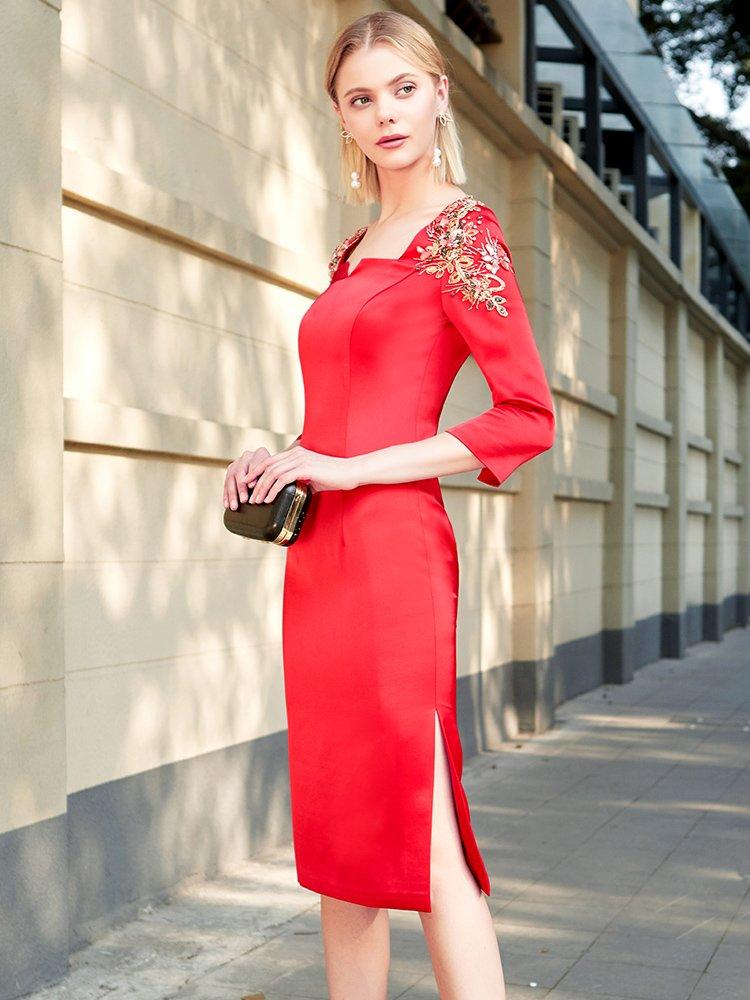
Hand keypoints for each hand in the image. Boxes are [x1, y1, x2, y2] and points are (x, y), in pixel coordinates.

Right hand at [224, 447, 272, 509]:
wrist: (269, 470)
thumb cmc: (274, 474)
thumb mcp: (274, 474)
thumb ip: (268, 477)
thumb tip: (258, 488)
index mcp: (260, 453)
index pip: (254, 464)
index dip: (252, 475)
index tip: (252, 487)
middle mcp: (247, 456)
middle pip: (240, 472)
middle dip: (241, 488)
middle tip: (243, 500)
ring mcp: (237, 462)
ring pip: (231, 478)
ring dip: (232, 494)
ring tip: (234, 506)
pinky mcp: (230, 470)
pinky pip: (226, 484)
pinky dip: (226, 495)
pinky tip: (227, 505)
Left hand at [239, 443, 359, 503]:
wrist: (350, 473)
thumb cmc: (334, 476)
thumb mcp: (313, 478)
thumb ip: (300, 481)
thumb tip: (290, 493)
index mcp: (296, 453)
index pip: (270, 460)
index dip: (256, 471)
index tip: (248, 482)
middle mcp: (295, 453)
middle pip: (267, 465)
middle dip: (254, 479)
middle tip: (246, 492)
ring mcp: (300, 460)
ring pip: (272, 473)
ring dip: (262, 487)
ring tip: (256, 500)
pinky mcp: (304, 468)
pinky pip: (282, 479)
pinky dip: (272, 490)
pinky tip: (268, 499)